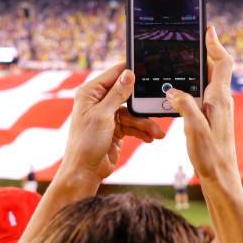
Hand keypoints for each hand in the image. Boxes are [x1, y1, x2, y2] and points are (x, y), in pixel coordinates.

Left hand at [61, 63, 165, 186]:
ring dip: (144, 123)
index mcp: (90, 93)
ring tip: (156, 132)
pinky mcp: (116, 128)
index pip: (113, 74)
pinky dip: (142, 131)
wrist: (86, 171)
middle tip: (156, 106)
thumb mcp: (103, 115)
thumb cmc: (86, 143)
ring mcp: (108, 115)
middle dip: (142, 104)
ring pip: (133, 113)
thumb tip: (128, 74)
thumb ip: (117, 94)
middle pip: (127, 94)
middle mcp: (99, 101)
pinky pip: (133, 125)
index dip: (130, 72)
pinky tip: (150, 137)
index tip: (148, 71)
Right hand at [169, 26, 236, 183]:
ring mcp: (218, 110)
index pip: (222, 62)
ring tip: (179, 63)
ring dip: (195, 71)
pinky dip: (191, 88)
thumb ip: (184, 105)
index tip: (207, 29)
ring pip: (207, 82)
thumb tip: (173, 91)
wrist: (221, 178)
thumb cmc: (211, 156)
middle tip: (188, 42)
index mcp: (219, 98)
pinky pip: (202, 96)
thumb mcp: (194, 128)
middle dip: (202, 53)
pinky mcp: (212, 120)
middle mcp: (221, 101)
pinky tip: (178, 94)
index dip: (215, 44)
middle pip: (214, 68)